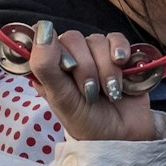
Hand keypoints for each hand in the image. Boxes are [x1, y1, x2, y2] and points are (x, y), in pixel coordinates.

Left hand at [26, 22, 155, 142]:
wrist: (123, 137)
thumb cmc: (86, 122)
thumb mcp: (60, 98)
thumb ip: (46, 65)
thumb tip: (42, 29)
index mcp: (50, 67)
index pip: (44, 38)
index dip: (55, 51)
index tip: (66, 70)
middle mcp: (71, 57)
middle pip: (74, 38)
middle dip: (86, 68)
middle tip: (91, 92)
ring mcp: (95, 55)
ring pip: (97, 40)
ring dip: (106, 68)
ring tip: (111, 91)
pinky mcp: (119, 55)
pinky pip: (117, 39)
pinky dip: (120, 51)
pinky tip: (122, 64)